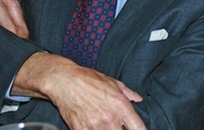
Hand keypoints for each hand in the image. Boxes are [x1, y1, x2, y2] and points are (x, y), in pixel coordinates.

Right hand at [15, 52, 146, 129]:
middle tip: (117, 126)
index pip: (139, 127)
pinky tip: (92, 126)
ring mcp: (94, 126)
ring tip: (104, 125)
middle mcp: (110, 118)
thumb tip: (138, 99)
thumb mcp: (113, 83)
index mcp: (121, 105)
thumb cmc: (89, 80)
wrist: (64, 81)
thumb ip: (128, 93)